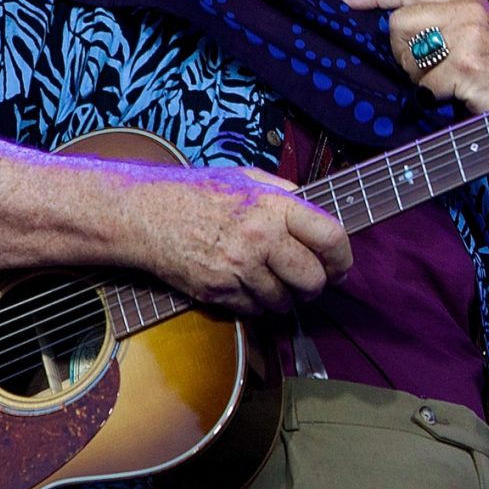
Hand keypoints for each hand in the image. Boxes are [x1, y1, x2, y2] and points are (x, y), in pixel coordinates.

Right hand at [129, 165, 350, 314]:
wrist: (146, 215)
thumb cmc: (196, 193)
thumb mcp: (246, 177)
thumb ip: (285, 193)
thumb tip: (317, 210)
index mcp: (273, 206)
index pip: (331, 239)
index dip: (343, 258)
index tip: (340, 265)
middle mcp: (260, 238)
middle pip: (313, 280)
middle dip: (316, 285)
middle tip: (309, 281)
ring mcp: (238, 268)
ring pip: (284, 302)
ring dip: (284, 298)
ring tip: (272, 280)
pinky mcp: (219, 291)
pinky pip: (254, 311)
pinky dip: (256, 304)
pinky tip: (246, 285)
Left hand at [343, 0, 488, 112]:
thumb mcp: (482, 36)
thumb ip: (446, 22)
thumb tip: (398, 26)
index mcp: (470, 1)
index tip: (350, 3)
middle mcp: (469, 11)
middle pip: (399, 22)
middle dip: (402, 52)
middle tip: (426, 72)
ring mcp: (468, 36)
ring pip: (409, 53)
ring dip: (420, 77)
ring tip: (449, 84)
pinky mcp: (466, 64)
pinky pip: (426, 83)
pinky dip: (437, 97)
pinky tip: (459, 96)